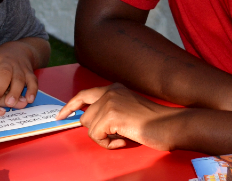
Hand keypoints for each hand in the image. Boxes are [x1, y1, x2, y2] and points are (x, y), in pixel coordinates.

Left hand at [0, 41, 37, 107]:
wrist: (19, 50)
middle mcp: (6, 63)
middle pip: (4, 74)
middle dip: (0, 86)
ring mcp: (19, 68)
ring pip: (19, 79)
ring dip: (16, 91)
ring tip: (11, 103)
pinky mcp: (30, 73)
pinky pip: (33, 82)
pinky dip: (32, 90)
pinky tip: (29, 100)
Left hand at [56, 83, 181, 150]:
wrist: (170, 125)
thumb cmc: (154, 123)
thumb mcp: (128, 110)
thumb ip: (109, 111)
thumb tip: (89, 122)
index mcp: (114, 88)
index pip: (83, 95)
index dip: (70, 106)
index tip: (61, 116)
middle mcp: (109, 91)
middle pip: (85, 117)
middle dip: (97, 131)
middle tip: (117, 137)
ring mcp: (108, 102)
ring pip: (90, 129)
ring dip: (105, 139)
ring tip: (124, 138)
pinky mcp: (110, 115)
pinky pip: (96, 136)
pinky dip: (108, 144)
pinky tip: (123, 140)